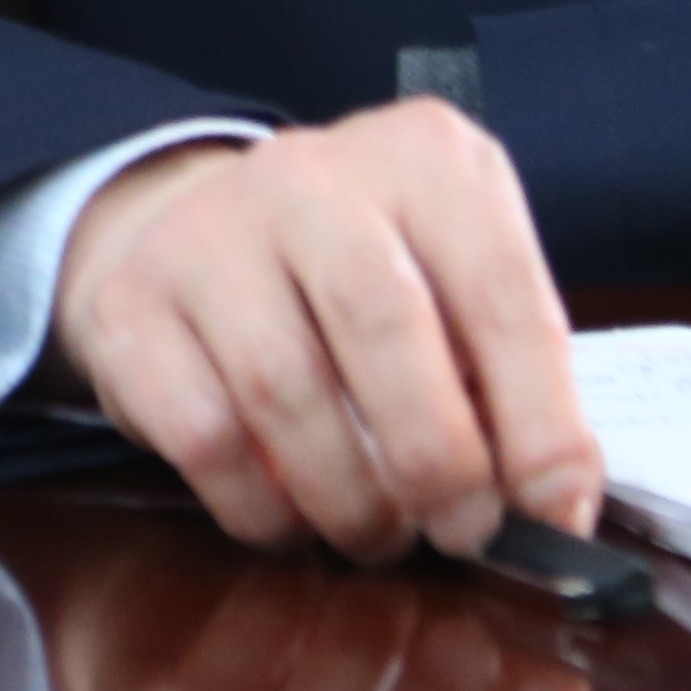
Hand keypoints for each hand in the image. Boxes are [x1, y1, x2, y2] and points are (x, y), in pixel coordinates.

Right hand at [48, 98, 604, 560]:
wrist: (193, 224)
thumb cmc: (361, 270)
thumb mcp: (452, 279)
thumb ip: (506, 371)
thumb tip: (557, 499)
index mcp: (425, 157)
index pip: (500, 288)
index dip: (538, 417)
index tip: (557, 511)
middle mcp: (314, 173)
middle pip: (387, 327)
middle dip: (438, 459)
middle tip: (461, 533)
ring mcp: (211, 231)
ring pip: (287, 390)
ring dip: (350, 494)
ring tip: (379, 533)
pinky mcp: (132, 303)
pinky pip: (204, 434)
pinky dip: (262, 504)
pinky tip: (292, 518)